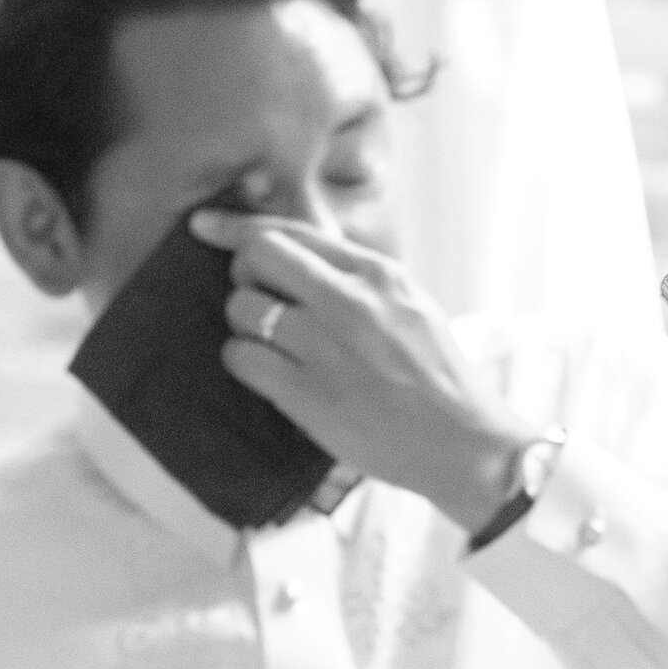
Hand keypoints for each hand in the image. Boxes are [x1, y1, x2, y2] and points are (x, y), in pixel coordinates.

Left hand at [191, 210, 536, 529]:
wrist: (461, 442)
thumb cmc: (438, 375)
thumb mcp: (411, 304)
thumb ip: (360, 278)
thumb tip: (300, 260)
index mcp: (377, 273)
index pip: (292, 232)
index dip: (239, 226)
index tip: (206, 226)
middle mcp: (349, 301)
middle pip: (258, 257)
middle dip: (244, 273)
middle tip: (257, 298)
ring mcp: (325, 348)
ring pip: (242, 307)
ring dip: (243, 324)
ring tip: (268, 343)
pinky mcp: (307, 394)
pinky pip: (242, 359)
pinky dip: (243, 361)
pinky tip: (264, 371)